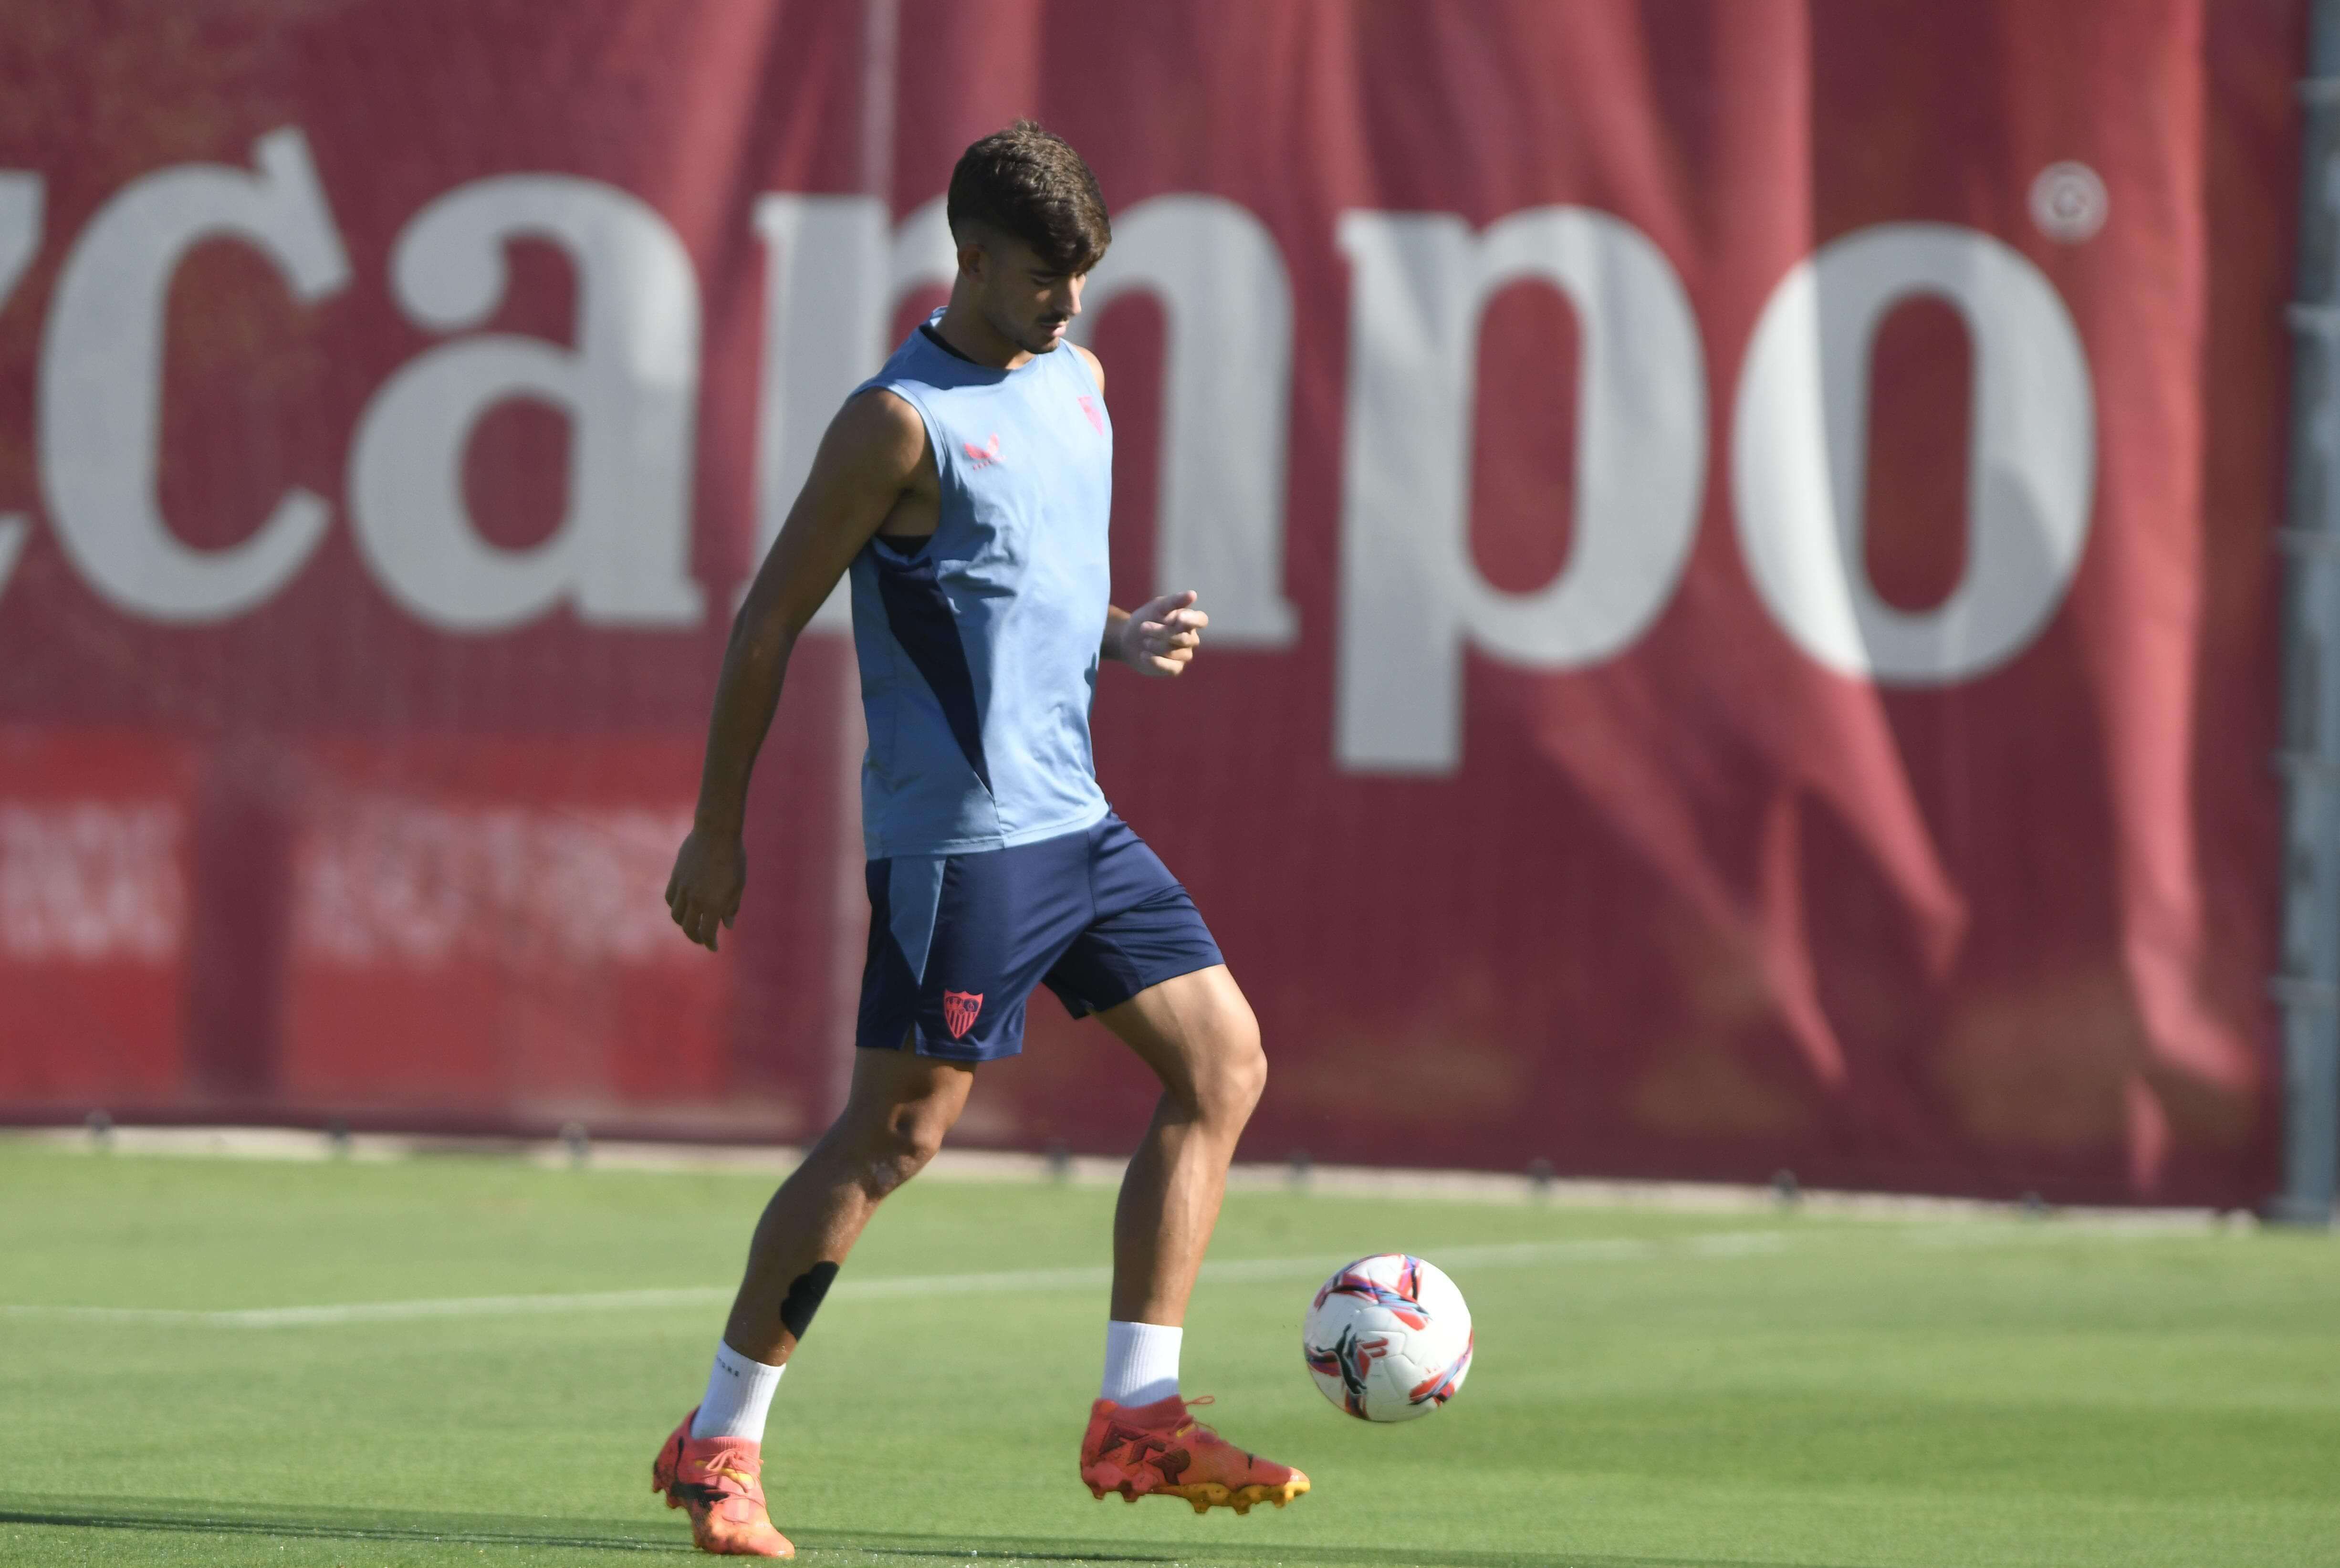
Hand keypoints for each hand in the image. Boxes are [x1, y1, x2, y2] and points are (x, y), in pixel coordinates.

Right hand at [665, 827, 744, 950]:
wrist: (716, 832)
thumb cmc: (733, 859)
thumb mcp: (738, 885)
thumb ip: (731, 907)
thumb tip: (727, 925)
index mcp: (712, 904)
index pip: (707, 933)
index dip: (709, 944)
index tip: (714, 948)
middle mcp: (694, 899)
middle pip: (688, 928)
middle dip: (695, 938)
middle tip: (702, 939)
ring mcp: (682, 888)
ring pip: (676, 915)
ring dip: (683, 923)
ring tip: (691, 924)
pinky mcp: (675, 876)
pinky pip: (670, 898)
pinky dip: (675, 906)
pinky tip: (683, 906)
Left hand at [1118, 590, 1207, 676]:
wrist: (1128, 639)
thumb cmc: (1146, 618)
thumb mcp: (1157, 607)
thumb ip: (1174, 602)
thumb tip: (1193, 594)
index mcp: (1189, 621)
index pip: (1201, 620)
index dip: (1192, 621)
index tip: (1179, 618)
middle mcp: (1191, 639)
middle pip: (1183, 638)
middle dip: (1161, 632)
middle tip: (1143, 627)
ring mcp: (1184, 655)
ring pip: (1175, 652)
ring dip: (1155, 645)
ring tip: (1144, 641)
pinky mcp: (1175, 669)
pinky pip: (1171, 667)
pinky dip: (1155, 661)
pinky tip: (1143, 655)